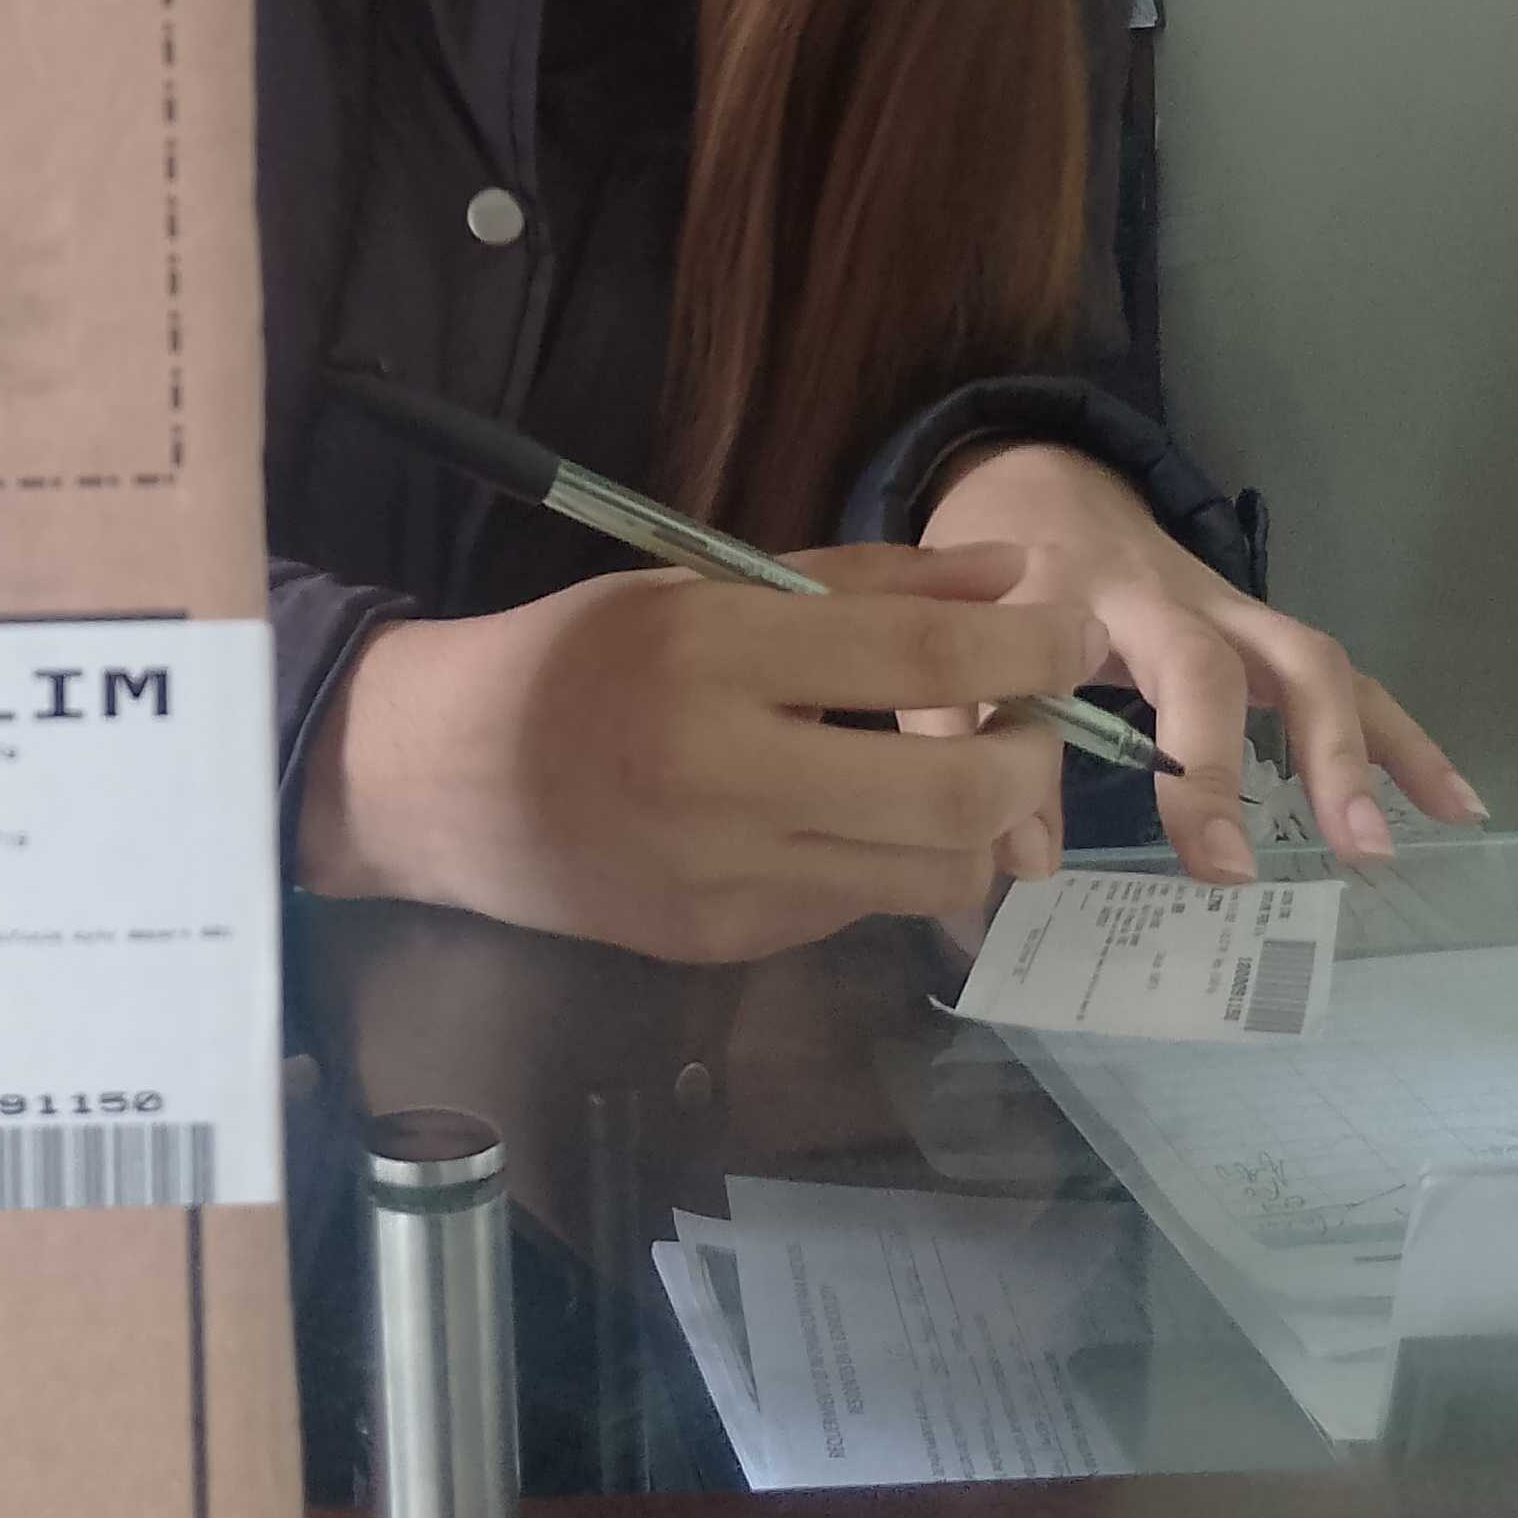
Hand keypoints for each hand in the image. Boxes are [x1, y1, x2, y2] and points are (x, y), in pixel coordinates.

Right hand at [295, 543, 1110, 961]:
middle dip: (1033, 758)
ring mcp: (724, 875)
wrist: (442, 778)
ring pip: (931, 875)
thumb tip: (1016, 576)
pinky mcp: (724, 941)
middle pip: (955, 793)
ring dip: (980, 825)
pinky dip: (887, 859)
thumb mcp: (702, 585)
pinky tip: (851, 817)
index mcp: (712, 656)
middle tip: (1034, 724)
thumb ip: (864, 583)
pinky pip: (859, 905)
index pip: (924, 662)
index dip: (1031, 647)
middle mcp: (722, 773)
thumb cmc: (578, 658)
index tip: (1075, 633)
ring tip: (962, 774)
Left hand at [916, 442, 1483, 883]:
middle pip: (1238, 660)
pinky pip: (1344, 677)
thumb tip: (1025, 862)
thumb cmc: (983, 584)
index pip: (1141, 671)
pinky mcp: (1262, 626)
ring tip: (1379, 847)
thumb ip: (960, 740)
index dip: (1185, 765)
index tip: (1211, 859)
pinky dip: (1400, 737)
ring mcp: (1227, 606)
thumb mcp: (940, 647)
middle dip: (1287, 756)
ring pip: (1312, 661)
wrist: (1032, 484)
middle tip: (1306, 856)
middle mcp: (1164, 595)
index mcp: (1073, 598)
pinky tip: (1454, 803)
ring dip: (1360, 752)